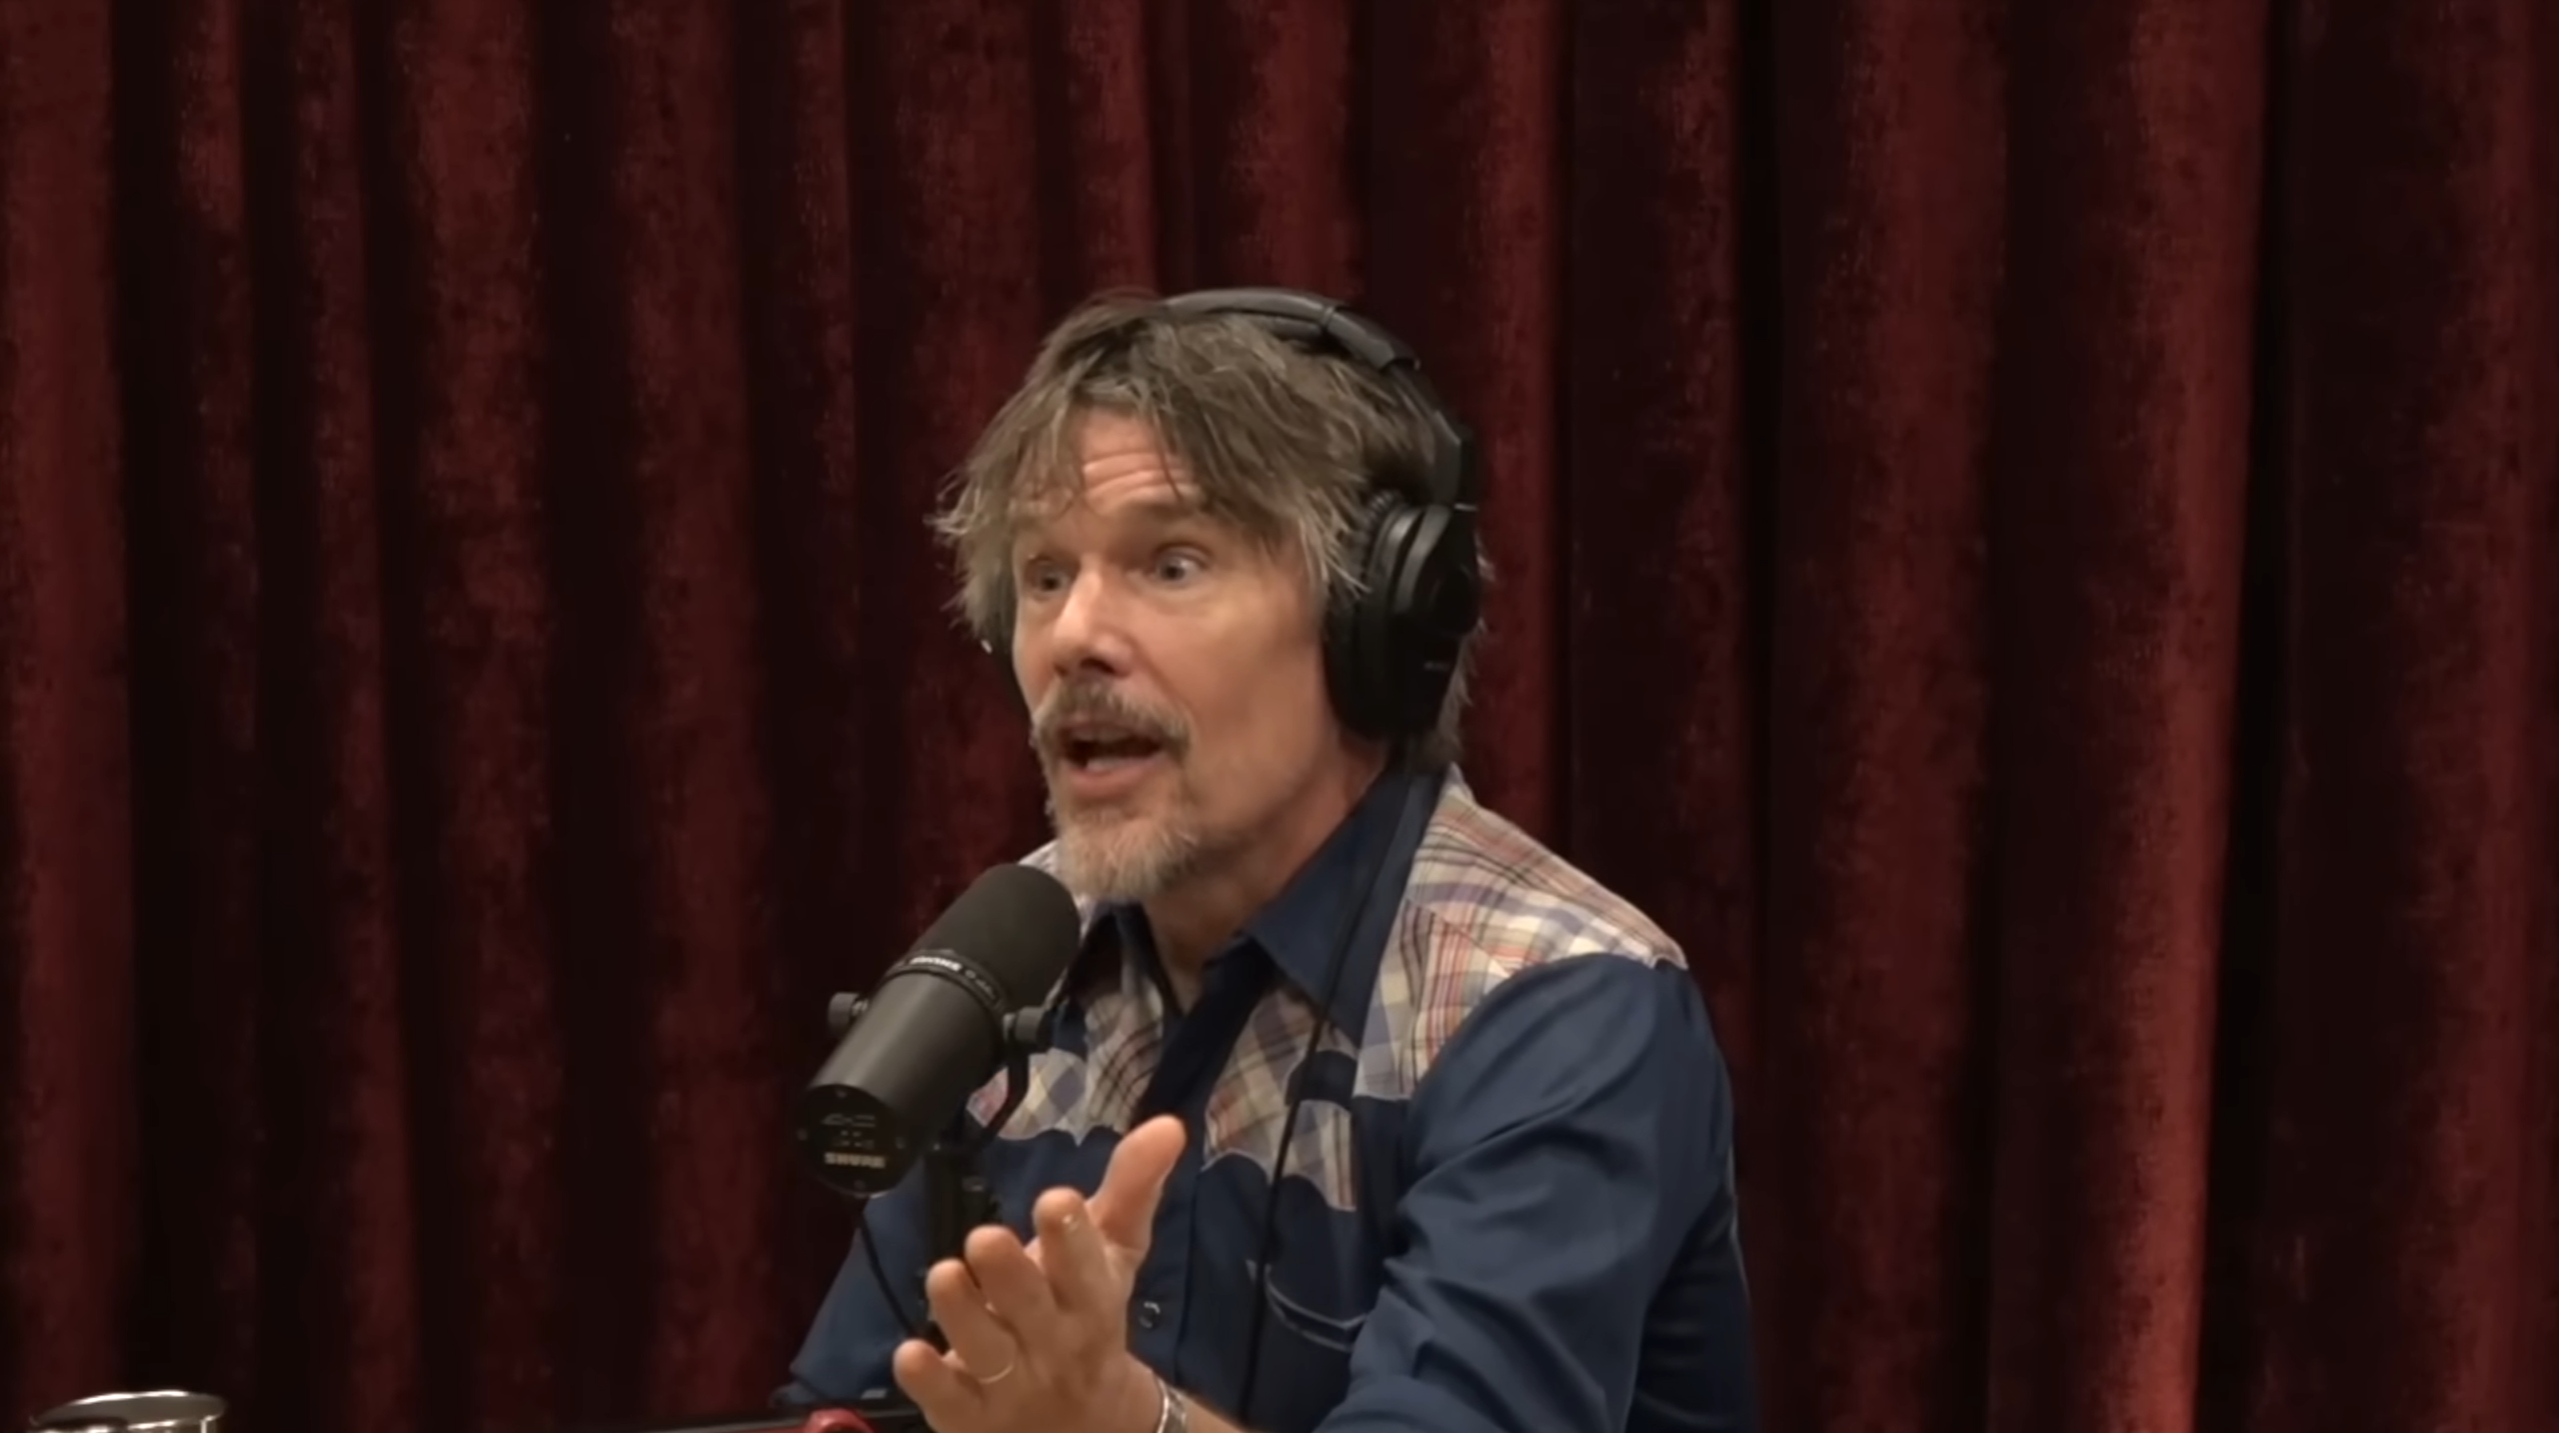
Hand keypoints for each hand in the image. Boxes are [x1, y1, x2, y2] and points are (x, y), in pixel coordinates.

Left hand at [892, 1115, 1187, 1432]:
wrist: (1088, 1427)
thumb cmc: (1090, 1320)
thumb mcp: (1115, 1255)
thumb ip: (1131, 1187)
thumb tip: (1167, 1125)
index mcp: (1092, 1300)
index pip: (1086, 1269)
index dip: (1072, 1238)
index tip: (1056, 1201)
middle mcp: (1053, 1342)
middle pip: (1031, 1309)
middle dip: (1010, 1274)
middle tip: (985, 1237)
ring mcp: (1011, 1383)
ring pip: (986, 1351)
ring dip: (963, 1315)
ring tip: (944, 1274)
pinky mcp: (969, 1416)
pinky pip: (946, 1400)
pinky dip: (928, 1380)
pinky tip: (909, 1353)